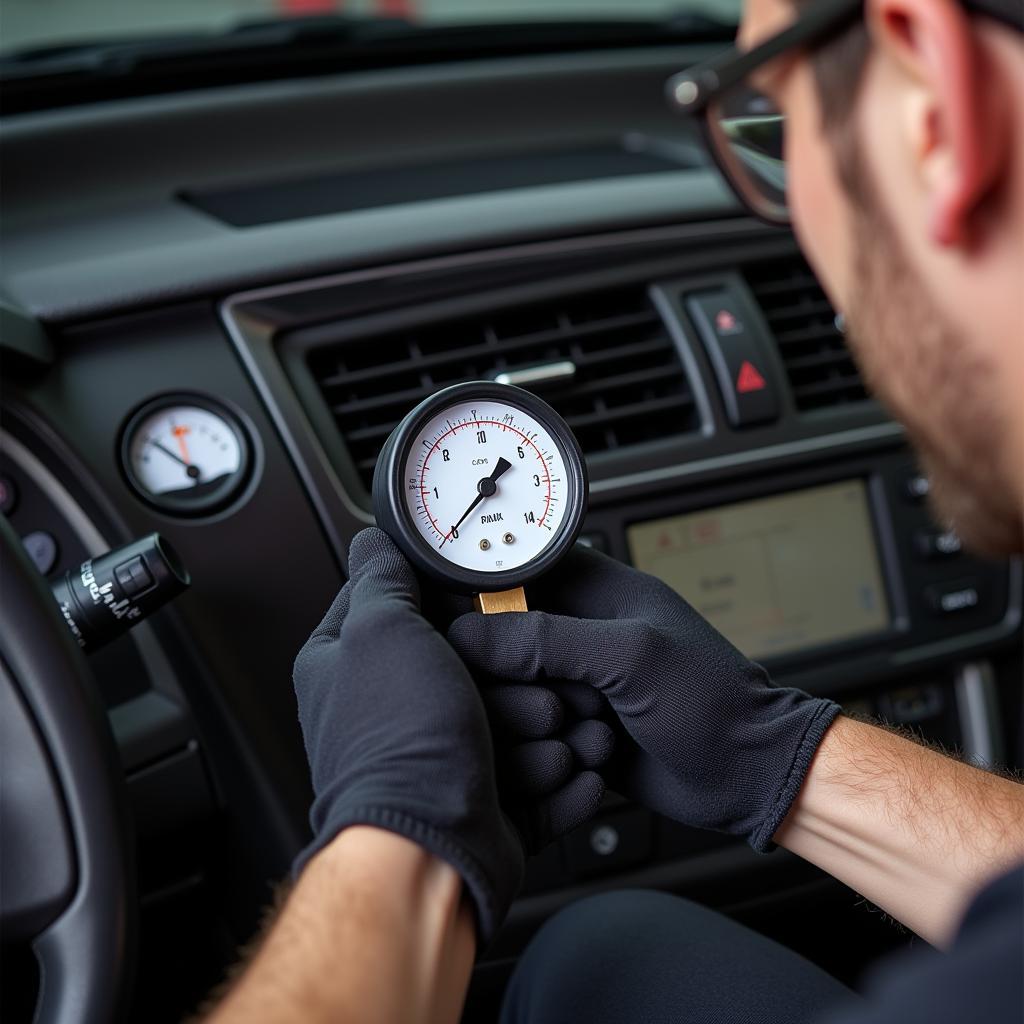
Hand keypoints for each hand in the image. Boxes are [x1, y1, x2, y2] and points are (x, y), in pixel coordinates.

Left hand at [292, 528, 606, 941]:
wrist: (430, 850)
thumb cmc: (400, 744)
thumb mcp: (383, 631)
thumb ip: (382, 578)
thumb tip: (375, 539)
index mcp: (356, 665)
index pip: (407, 604)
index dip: (452, 600)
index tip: (487, 602)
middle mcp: (396, 712)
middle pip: (477, 665)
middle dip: (515, 678)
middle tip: (526, 686)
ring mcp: (443, 759)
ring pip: (515, 722)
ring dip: (546, 732)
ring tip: (553, 736)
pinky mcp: (485, 803)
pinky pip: (541, 783)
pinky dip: (563, 783)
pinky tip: (576, 774)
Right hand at [449, 545, 839, 850]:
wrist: (745, 773)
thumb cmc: (710, 700)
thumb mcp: (629, 655)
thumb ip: (545, 638)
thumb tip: (469, 633)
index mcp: (593, 590)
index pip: (512, 575)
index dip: (487, 602)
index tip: (475, 634)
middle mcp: (575, 633)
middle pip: (497, 645)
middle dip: (523, 683)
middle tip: (572, 697)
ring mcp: (571, 683)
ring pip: (506, 697)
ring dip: (542, 723)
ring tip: (594, 726)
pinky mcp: (569, 728)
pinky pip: (526, 739)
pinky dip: (552, 753)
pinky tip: (596, 753)